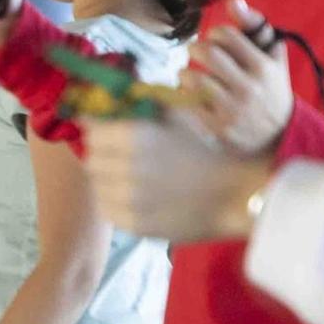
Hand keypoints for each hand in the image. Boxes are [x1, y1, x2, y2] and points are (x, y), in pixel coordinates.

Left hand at [81, 117, 274, 242]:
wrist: (231, 193)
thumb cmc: (203, 149)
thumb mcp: (175, 117)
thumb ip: (139, 106)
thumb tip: (102, 100)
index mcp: (137, 136)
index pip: (92, 132)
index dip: (98, 131)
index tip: (105, 133)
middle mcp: (128, 167)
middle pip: (91, 159)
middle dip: (102, 155)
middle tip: (121, 156)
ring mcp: (129, 199)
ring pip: (97, 185)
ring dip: (108, 179)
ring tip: (133, 177)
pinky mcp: (132, 223)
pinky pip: (107, 208)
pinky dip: (115, 201)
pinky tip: (137, 196)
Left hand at [183, 0, 292, 154]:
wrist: (278, 135)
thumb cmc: (270, 88)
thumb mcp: (271, 57)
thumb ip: (255, 26)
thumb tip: (233, 0)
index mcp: (262, 67)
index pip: (227, 36)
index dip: (216, 34)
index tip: (216, 40)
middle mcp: (248, 87)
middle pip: (208, 54)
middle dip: (195, 48)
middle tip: (195, 51)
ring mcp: (231, 109)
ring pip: (193, 78)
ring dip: (185, 72)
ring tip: (189, 73)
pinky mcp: (216, 127)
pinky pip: (187, 103)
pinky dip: (184, 95)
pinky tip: (191, 94)